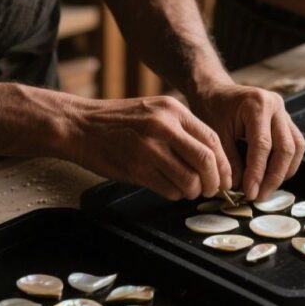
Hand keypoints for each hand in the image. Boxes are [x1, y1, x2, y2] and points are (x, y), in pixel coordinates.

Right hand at [69, 96, 231, 199]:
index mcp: (172, 110)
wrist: (79, 125)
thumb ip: (180, 129)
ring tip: (189, 190)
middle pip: (206, 161)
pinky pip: (169, 189)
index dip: (223, 163)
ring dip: (194, 191)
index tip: (225, 176)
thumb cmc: (118, 121)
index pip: (212, 140)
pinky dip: (175, 195)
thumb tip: (210, 158)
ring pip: (189, 180)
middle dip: (215, 182)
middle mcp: (163, 127)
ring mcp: (149, 149)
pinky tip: (171, 190)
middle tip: (213, 190)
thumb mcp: (153, 112)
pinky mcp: (136, 169)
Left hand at [188, 82, 304, 200]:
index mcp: (257, 105)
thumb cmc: (211, 109)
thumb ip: (229, 161)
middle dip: (274, 177)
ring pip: (296, 147)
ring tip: (268, 189)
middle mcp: (276, 106)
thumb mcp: (215, 135)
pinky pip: (295, 144)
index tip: (250, 193)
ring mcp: (284, 112)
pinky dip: (287, 163)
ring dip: (284, 172)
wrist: (215, 90)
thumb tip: (240, 188)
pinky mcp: (286, 120)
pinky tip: (274, 176)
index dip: (258, 173)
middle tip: (260, 196)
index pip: (263, 146)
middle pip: (285, 148)